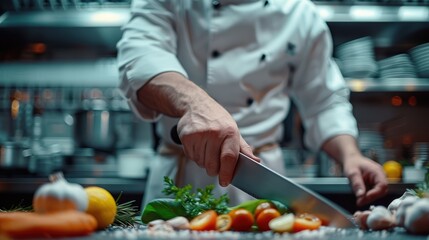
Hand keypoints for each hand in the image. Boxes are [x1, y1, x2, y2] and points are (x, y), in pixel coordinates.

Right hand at [137, 72, 259, 186]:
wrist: (196, 104)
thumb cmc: (218, 120)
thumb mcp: (234, 131)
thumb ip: (244, 149)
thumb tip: (256, 162)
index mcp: (230, 132)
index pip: (229, 157)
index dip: (227, 173)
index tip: (225, 182)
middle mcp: (214, 133)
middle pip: (212, 165)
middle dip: (214, 169)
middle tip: (215, 162)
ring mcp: (199, 134)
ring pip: (201, 163)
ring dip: (204, 161)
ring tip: (206, 148)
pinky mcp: (186, 136)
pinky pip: (191, 157)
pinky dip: (195, 155)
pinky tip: (198, 145)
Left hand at [342, 154, 387, 205]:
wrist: (351, 160)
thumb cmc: (352, 163)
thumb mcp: (352, 173)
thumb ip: (356, 184)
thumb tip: (360, 195)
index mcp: (378, 172)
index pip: (382, 186)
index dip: (375, 194)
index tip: (365, 198)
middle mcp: (380, 176)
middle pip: (381, 191)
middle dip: (371, 197)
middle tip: (360, 201)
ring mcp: (378, 180)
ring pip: (377, 193)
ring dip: (368, 198)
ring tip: (359, 200)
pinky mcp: (374, 184)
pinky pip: (373, 192)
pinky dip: (367, 196)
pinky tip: (360, 196)